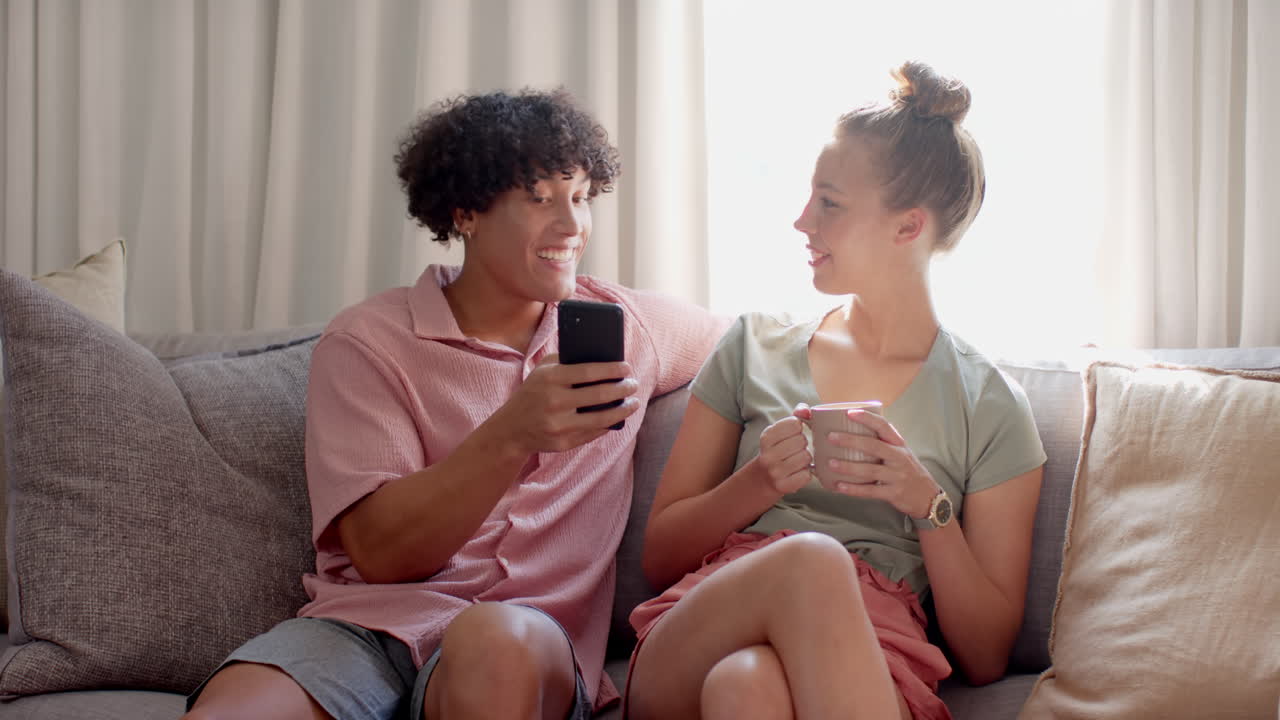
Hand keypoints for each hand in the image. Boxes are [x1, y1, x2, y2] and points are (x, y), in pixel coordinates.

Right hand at [488, 354, 639, 455]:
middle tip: (633, 384)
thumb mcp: (542, 370)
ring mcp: (559, 425)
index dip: (612, 370)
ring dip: (623, 409)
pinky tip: (617, 417)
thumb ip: (566, 360)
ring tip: (633, 402)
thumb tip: (602, 359)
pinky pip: (593, 433)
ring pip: (602, 418)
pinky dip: (609, 424)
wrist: (511, 429)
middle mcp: (554, 402)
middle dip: (622, 388)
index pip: (589, 372)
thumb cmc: (533, 393)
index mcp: (550, 379)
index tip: (626, 368)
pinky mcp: (563, 443)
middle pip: (599, 394)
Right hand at [755, 404, 813, 494]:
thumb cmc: (778, 449)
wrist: (762, 478)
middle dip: (803, 444)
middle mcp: (768, 454)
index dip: (798, 429)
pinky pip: (806, 475)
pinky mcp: (783, 486)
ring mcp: (774, 471)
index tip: (793, 434)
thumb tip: (807, 410)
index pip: (795, 424)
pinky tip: (798, 472)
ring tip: (797, 461)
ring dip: (806, 459)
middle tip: (796, 450)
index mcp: (766, 437)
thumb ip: (797, 415)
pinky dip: (806, 473)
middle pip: (801, 441)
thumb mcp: (781, 431)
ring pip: (806, 457)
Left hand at [821, 409, 940, 518]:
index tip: (850, 412)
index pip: (884, 426)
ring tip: (830, 463)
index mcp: (899, 445)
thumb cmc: (907, 471)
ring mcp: (897, 476)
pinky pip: (871, 491)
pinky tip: (839, 486)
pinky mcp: (894, 494)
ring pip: (870, 470)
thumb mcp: (901, 453)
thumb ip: (882, 443)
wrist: (928, 497)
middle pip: (873, 446)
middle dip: (851, 440)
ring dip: (849, 467)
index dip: (867, 418)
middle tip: (831, 437)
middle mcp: (899, 458)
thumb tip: (852, 431)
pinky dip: (854, 489)